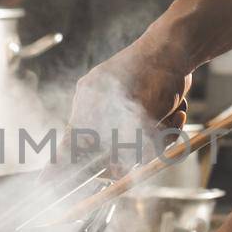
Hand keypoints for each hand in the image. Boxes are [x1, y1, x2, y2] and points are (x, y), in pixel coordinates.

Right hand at [67, 42, 192, 167]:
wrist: (179, 47)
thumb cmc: (154, 72)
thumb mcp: (141, 111)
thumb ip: (127, 144)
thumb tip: (115, 174)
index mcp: (88, 104)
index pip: (70, 143)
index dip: (63, 166)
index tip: (52, 184)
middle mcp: (100, 108)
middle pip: (109, 149)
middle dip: (138, 147)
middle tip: (154, 136)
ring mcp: (120, 109)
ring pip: (137, 144)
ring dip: (160, 134)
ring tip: (172, 113)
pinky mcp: (141, 110)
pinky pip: (151, 134)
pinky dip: (167, 127)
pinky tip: (177, 110)